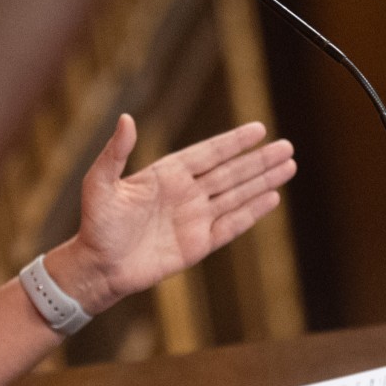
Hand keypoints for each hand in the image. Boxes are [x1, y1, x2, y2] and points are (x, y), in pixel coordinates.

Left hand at [59, 116, 294, 309]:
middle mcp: (186, 193)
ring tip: (289, 166)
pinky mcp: (199, 244)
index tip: (258, 129)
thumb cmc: (96, 224)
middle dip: (259, 160)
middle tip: (287, 146)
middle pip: (230, 172)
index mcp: (167, 175)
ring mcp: (195, 218)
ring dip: (262, 181)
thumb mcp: (100, 184)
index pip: (208, 153)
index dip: (233, 142)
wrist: (98, 267)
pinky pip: (231, 224)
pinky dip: (252, 212)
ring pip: (236, 195)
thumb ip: (115, 153)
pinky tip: (272, 198)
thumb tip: (126, 118)